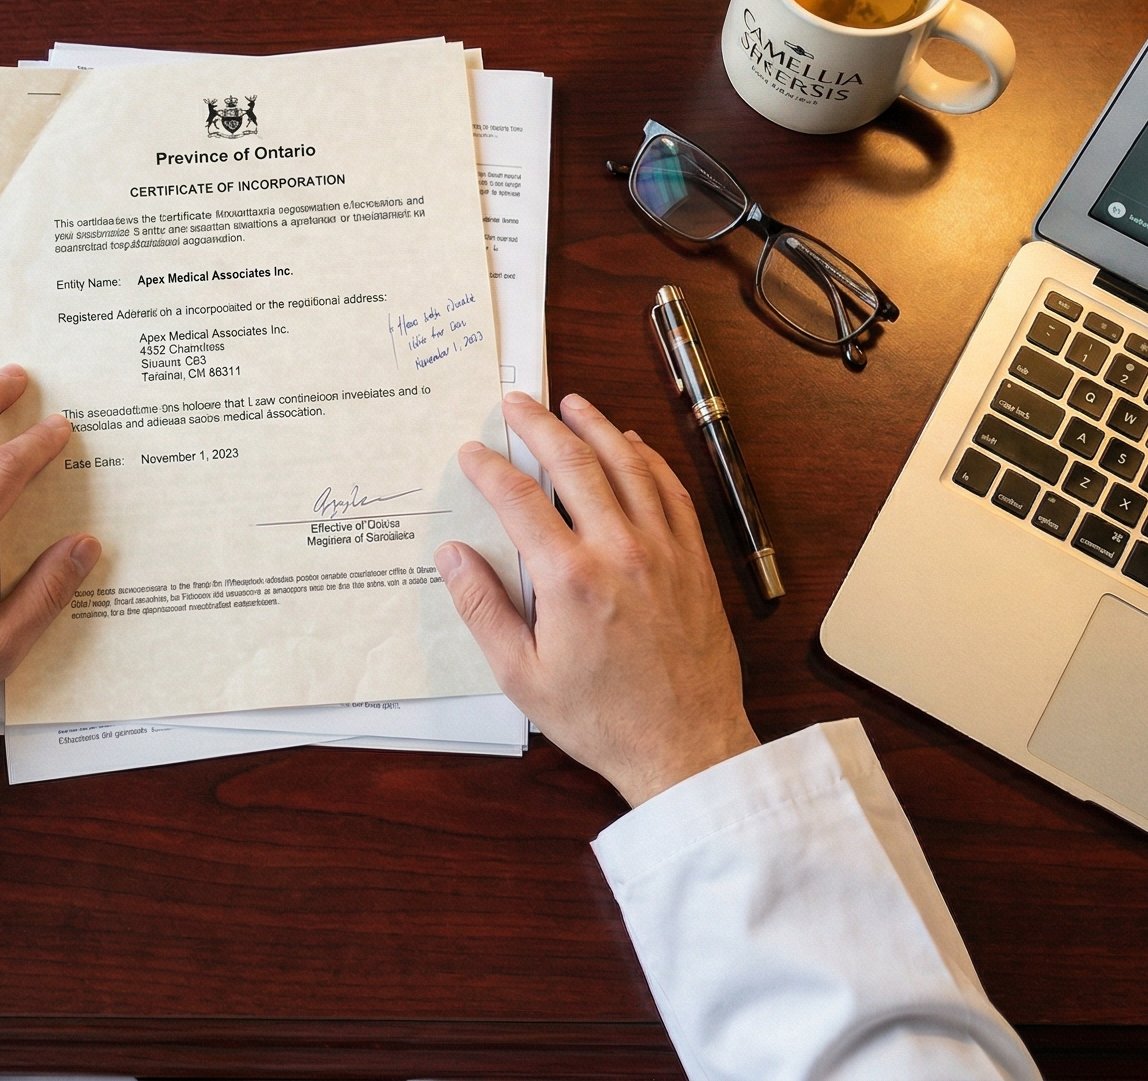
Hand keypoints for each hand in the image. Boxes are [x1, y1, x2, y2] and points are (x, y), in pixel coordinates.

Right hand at [436, 390, 758, 806]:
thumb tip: (453, 556)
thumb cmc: (601, 718)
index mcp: (569, 579)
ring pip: (628, 466)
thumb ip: (482, 608)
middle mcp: (619, 551)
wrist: (684, 745)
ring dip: (596, 427)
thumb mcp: (521, 675)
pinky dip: (649, 459)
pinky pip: (672, 492)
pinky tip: (632, 444)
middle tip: (517, 402)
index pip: (519, 500)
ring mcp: (663, 551)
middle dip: (540, 426)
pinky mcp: (694, 561)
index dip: (490, 469)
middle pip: (574, 464)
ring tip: (571, 404)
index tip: (472, 452)